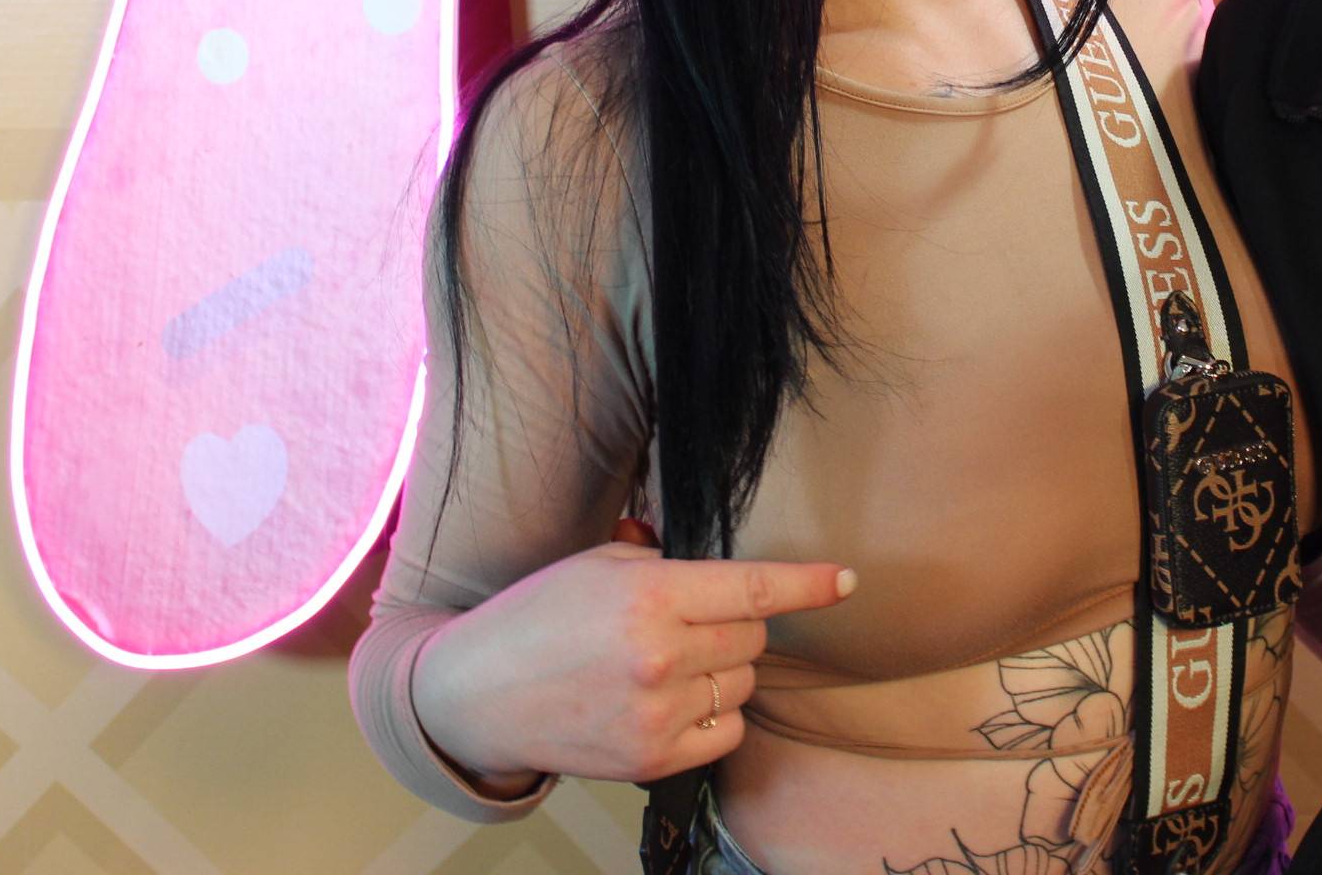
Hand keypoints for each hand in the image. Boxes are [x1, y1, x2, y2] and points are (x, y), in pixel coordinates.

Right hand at [410, 516, 855, 792]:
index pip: (752, 589)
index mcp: (648, 596)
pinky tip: (670, 699)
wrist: (476, 695)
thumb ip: (665, 562)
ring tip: (665, 662)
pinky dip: (713, 714)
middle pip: (752, 637)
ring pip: (742, 683)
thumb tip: (729, 570)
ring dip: (722, 668)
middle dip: (735, 623)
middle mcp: (659, 656)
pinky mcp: (652, 759)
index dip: (807, 584)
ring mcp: (657, 714)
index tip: (845, 581)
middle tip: (689, 620)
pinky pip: (726, 731)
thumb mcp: (596, 564)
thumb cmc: (536, 617)